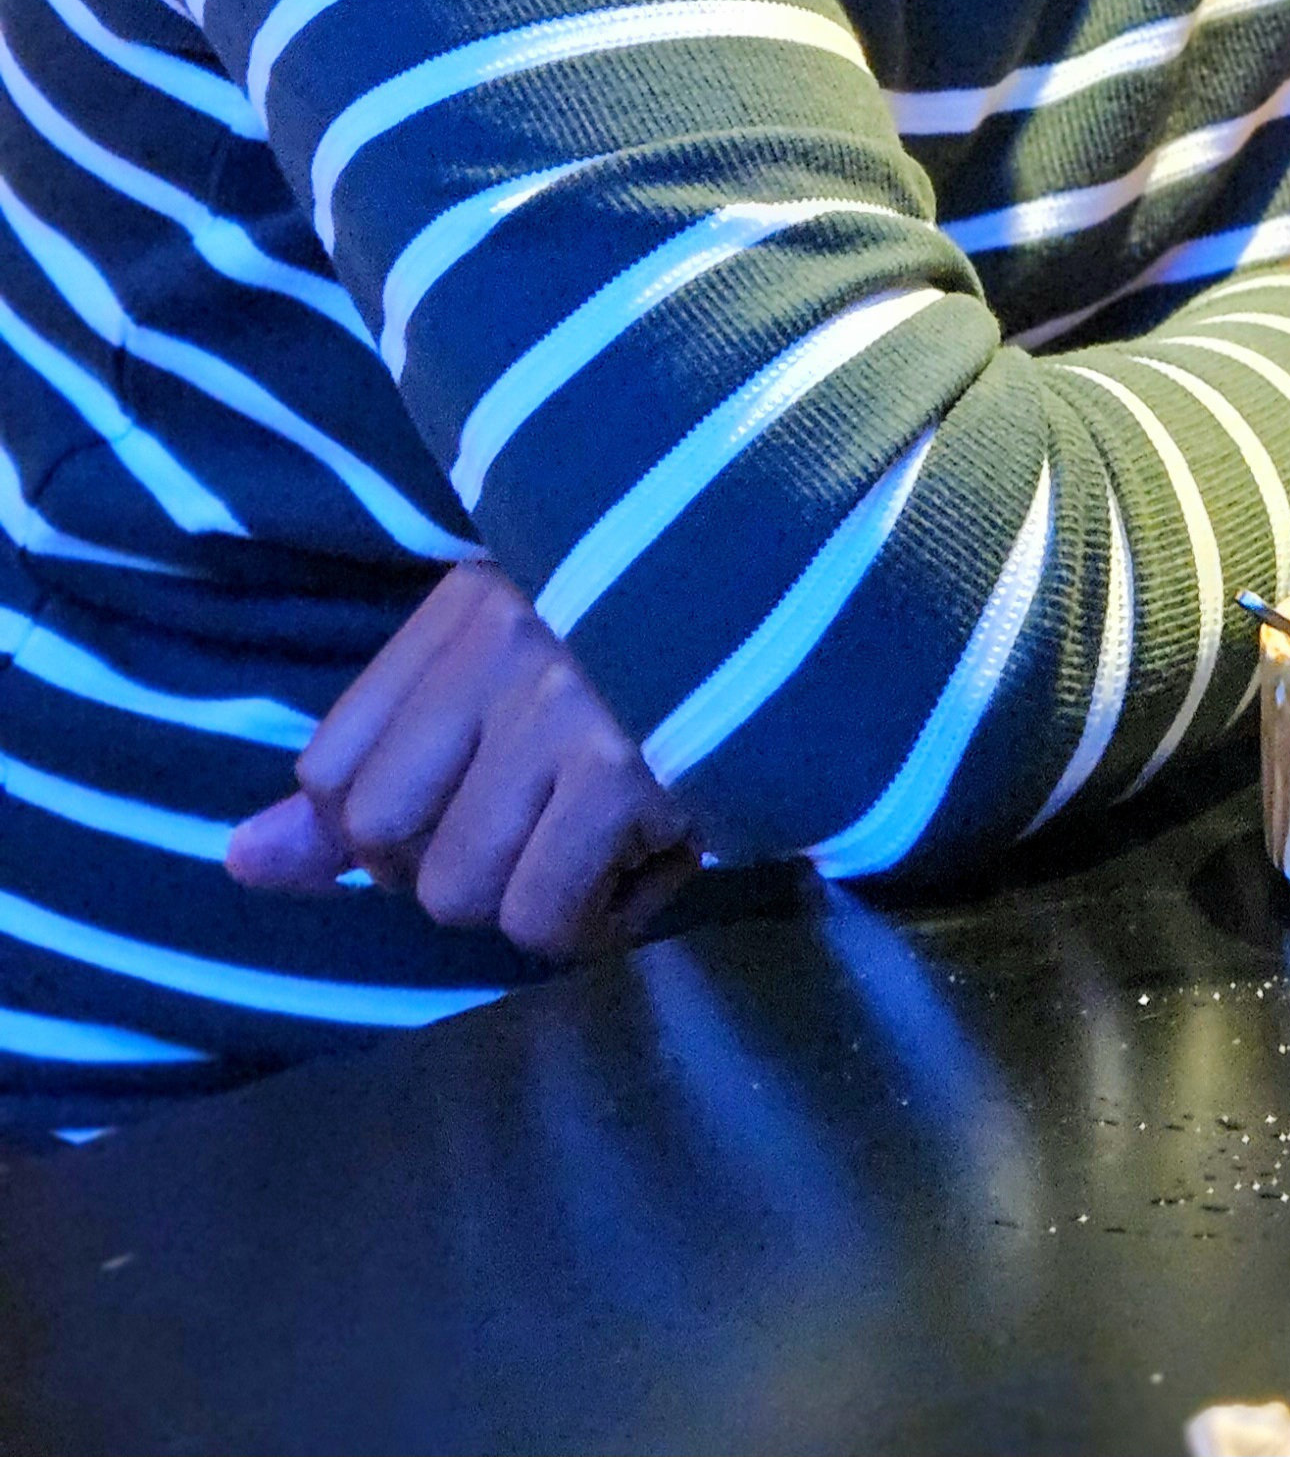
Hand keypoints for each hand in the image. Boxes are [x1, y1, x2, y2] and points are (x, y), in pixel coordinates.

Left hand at [225, 563, 699, 962]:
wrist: (830, 587)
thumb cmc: (668, 644)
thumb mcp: (514, 672)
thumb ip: (375, 765)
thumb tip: (241, 866)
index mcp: (467, 604)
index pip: (333, 768)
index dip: (389, 826)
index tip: (481, 801)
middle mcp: (501, 646)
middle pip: (386, 841)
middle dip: (456, 863)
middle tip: (549, 824)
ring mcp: (564, 704)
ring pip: (459, 891)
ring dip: (533, 893)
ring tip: (607, 838)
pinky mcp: (629, 769)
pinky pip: (542, 915)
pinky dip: (592, 919)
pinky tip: (648, 860)